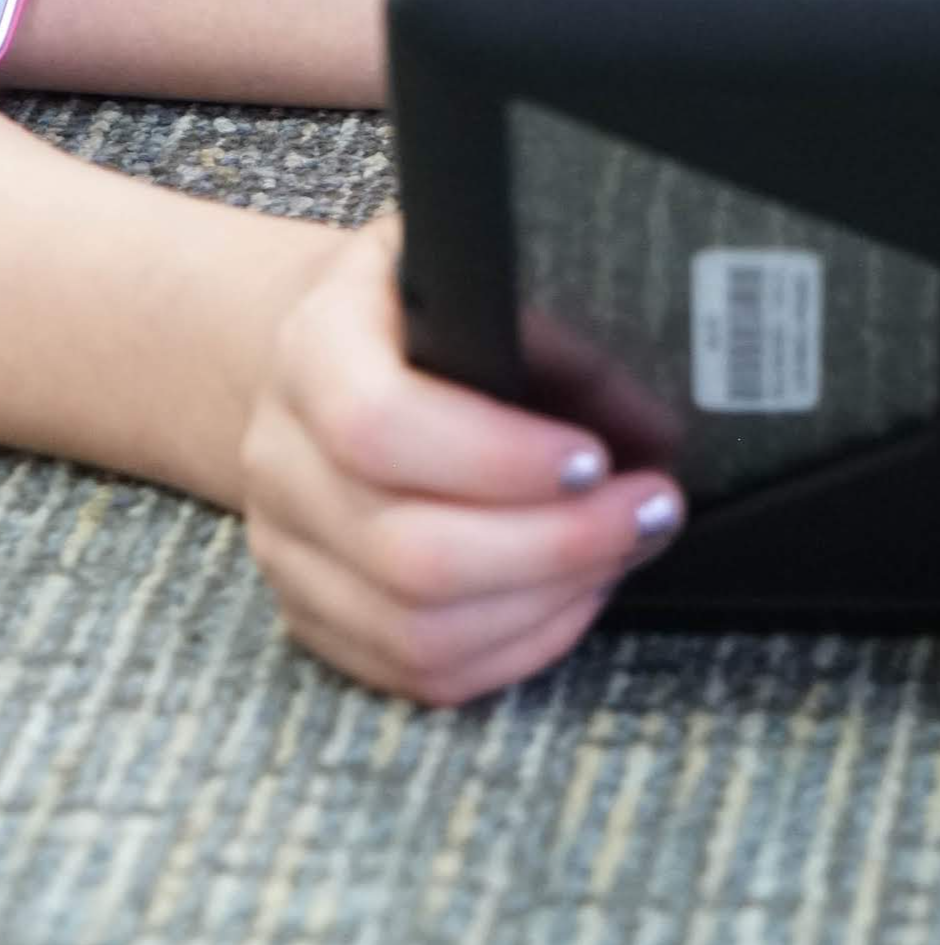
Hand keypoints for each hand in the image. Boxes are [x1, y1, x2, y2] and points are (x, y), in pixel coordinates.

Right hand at [240, 218, 685, 705]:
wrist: (330, 352)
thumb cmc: (428, 308)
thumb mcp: (483, 270)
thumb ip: (558, 332)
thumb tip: (647, 426)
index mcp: (315, 350)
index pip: (379, 425)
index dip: (496, 456)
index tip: (595, 456)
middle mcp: (282, 461)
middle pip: (408, 552)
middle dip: (557, 545)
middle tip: (651, 510)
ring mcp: (289, 552)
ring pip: (415, 631)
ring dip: (548, 602)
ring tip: (626, 549)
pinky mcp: (316, 617)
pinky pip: (418, 673)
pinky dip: (516, 645)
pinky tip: (578, 594)